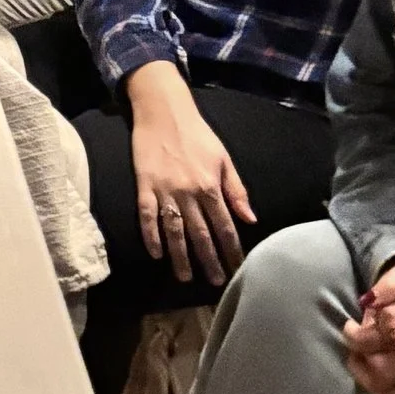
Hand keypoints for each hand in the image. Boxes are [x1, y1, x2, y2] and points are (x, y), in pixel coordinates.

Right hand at [125, 62, 253, 286]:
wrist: (164, 111)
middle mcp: (189, 193)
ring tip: (186, 277)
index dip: (231, 250)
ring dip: (180, 256)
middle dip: (209, 261)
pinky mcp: (144, 186)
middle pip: (200, 235)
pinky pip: (147, 216)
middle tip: (216, 282)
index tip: (237, 268)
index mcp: (211, 186)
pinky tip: (156, 254)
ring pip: (174, 231)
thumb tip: (250, 219)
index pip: (225, 226)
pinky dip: (151, 236)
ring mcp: (165, 191)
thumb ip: (236, 190)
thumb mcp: (224, 158)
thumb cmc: (198, 134)